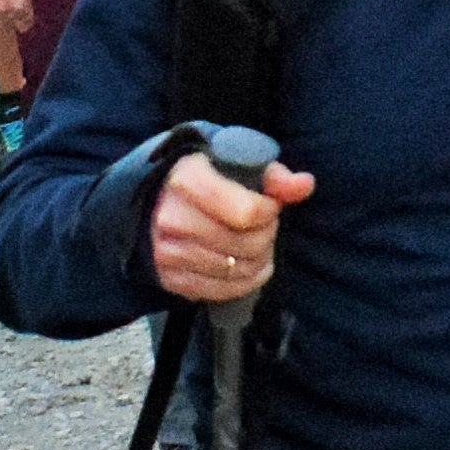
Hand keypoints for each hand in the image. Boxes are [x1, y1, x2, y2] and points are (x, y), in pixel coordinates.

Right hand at [148, 146, 311, 305]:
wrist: (145, 197)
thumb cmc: (197, 174)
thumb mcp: (229, 158)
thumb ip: (270, 174)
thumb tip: (304, 185)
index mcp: (186, 179)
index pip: (247, 213)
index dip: (269, 211)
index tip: (268, 204)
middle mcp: (172, 218)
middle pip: (245, 244)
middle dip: (266, 235)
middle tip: (264, 224)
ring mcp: (167, 252)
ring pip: (236, 270)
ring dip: (259, 260)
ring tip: (258, 243)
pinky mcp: (168, 277)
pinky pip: (220, 290)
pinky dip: (244, 282)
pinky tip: (251, 267)